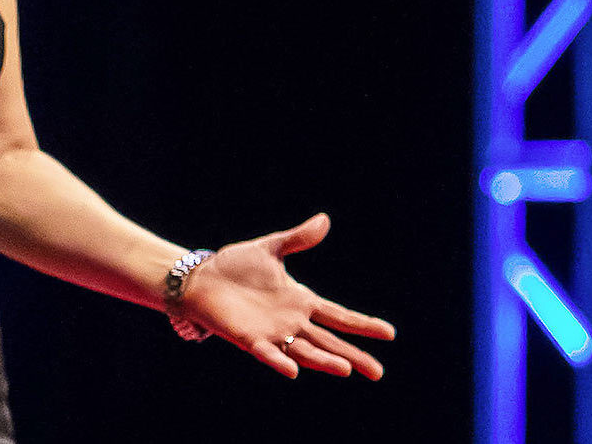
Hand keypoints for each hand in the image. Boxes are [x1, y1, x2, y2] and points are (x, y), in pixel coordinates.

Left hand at [180, 213, 394, 378]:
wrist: (201, 278)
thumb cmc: (235, 266)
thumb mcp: (269, 249)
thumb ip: (297, 239)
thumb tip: (324, 220)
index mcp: (300, 301)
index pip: (338, 316)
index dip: (362, 324)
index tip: (389, 333)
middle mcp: (291, 322)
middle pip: (328, 342)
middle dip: (352, 355)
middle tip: (378, 372)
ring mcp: (272, 333)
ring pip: (304, 351)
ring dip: (323, 361)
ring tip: (346, 369)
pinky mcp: (248, 339)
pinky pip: (267, 353)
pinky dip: (280, 362)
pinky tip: (294, 371)